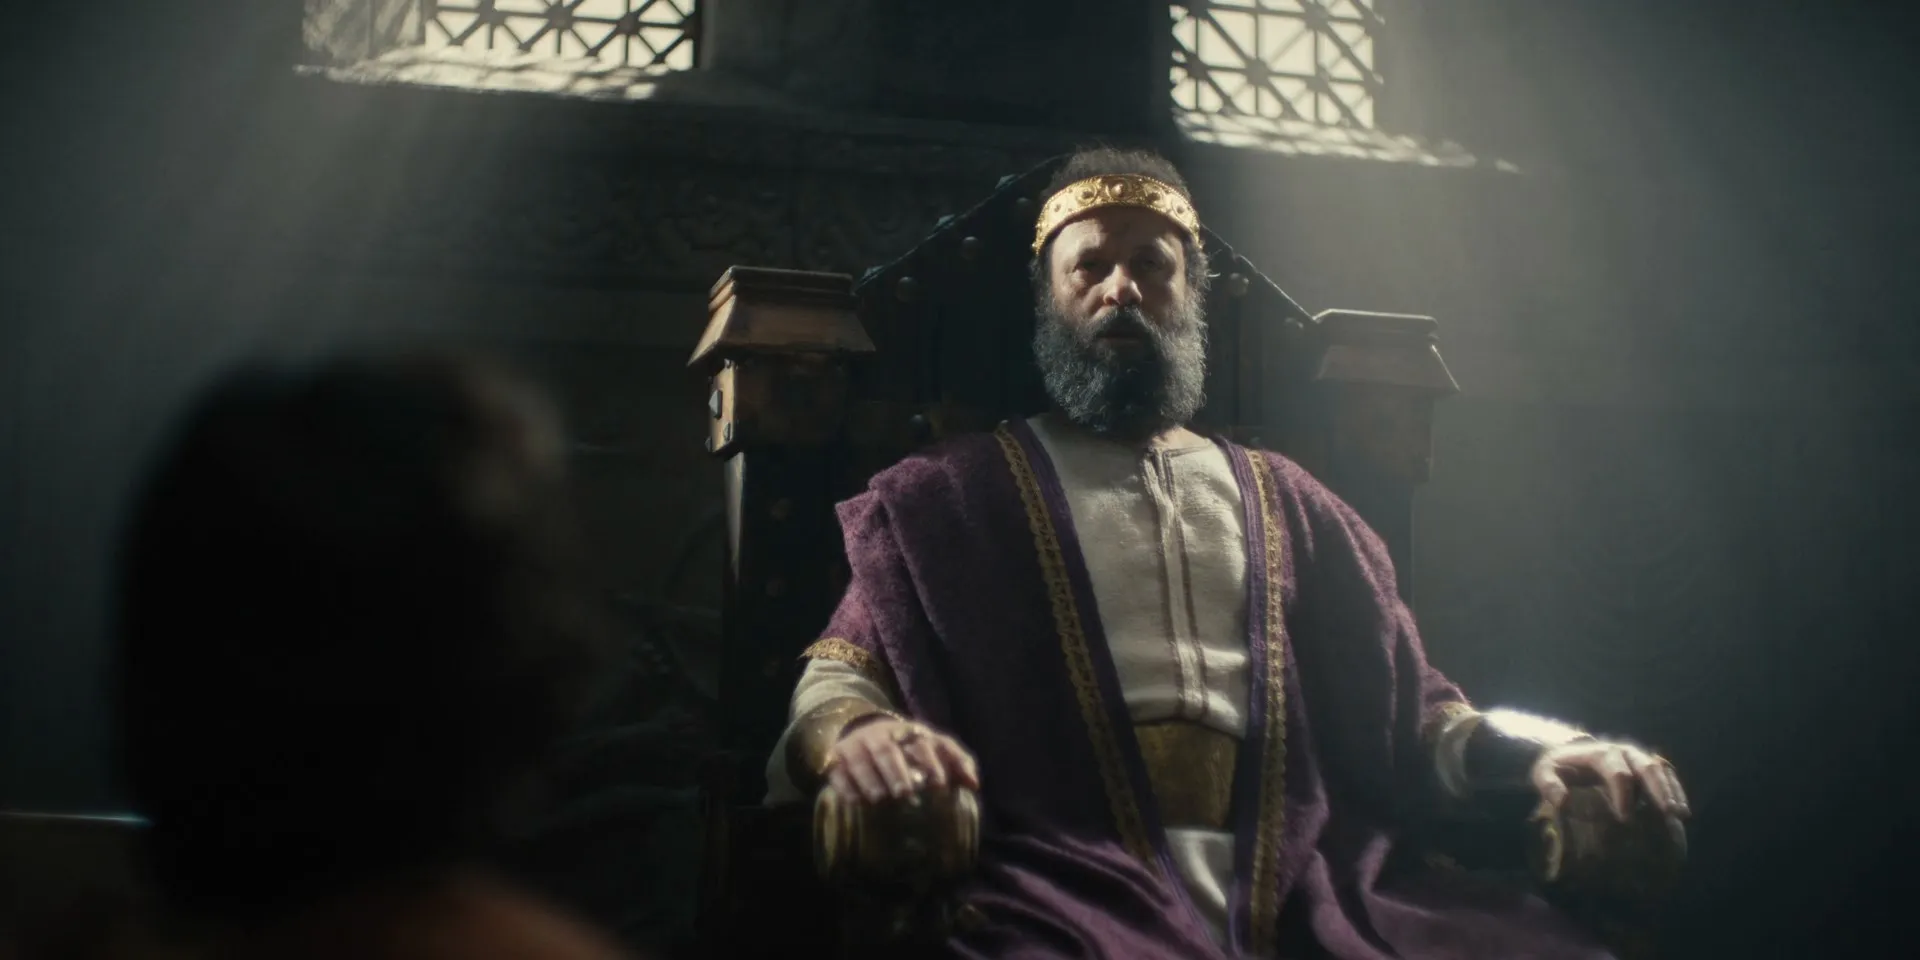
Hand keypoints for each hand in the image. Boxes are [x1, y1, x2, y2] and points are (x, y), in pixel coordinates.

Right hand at [827, 718, 979, 803]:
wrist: (862, 732)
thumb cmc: (906, 748)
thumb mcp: (932, 748)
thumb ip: (955, 762)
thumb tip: (974, 785)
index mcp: (908, 732)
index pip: (921, 743)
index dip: (931, 762)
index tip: (939, 785)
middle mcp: (880, 735)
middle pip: (887, 750)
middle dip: (896, 770)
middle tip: (905, 793)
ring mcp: (855, 745)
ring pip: (860, 758)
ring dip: (870, 778)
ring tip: (880, 798)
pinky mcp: (835, 759)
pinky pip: (837, 770)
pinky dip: (845, 785)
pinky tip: (855, 801)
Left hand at [1530, 739, 1689, 823]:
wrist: (1570, 755)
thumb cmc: (1559, 768)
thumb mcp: (1544, 773)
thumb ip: (1548, 784)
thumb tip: (1562, 801)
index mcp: (1598, 753)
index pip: (1616, 771)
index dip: (1622, 794)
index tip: (1626, 818)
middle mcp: (1622, 751)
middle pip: (1645, 767)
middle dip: (1658, 791)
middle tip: (1668, 814)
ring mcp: (1636, 756)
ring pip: (1659, 769)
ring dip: (1671, 790)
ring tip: (1680, 814)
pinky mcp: (1645, 764)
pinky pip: (1666, 772)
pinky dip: (1675, 789)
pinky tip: (1683, 809)